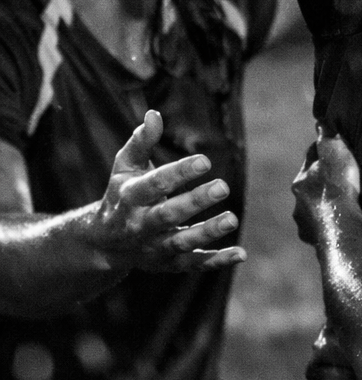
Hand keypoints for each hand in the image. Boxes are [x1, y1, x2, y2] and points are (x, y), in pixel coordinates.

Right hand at [92, 110, 242, 270]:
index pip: (155, 184)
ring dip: (207, 233)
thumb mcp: (125, 167)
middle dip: (194, 202)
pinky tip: (240, 253)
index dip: (179, 173)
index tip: (205, 161)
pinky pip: (193, 264)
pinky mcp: (167, 264)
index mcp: (129, 197)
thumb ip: (141, 142)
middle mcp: (139, 225)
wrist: (102, 242)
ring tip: (232, 219)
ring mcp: (153, 247)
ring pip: (181, 243)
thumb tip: (154, 114)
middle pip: (167, 215)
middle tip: (223, 187)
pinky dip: (216, 261)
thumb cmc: (121, 194)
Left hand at [292, 135, 361, 245]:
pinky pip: (320, 230)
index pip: (311, 158)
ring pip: (313, 209)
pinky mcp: (314, 240)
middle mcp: (298, 202)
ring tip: (340, 206)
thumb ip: (327, 137)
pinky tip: (338, 225)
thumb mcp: (335, 153)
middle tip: (339, 180)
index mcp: (300, 180)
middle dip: (321, 182)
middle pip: (310, 186)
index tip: (333, 149)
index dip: (322, 152)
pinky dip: (327, 226)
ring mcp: (305, 223)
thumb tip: (320, 122)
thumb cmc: (339, 188)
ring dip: (323, 206)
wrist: (341, 228)